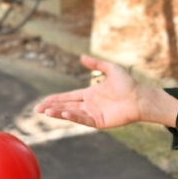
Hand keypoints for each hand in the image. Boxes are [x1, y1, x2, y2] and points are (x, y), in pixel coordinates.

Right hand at [35, 54, 151, 128]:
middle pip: (65, 106)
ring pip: (72, 113)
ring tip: (46, 112)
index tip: (43, 101)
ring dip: (58, 113)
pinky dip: (73, 116)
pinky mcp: (99, 122)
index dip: (55, 99)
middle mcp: (89, 105)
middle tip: (37, 109)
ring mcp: (93, 114)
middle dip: (51, 108)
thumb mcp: (111, 69)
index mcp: (90, 94)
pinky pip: (83, 119)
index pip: (68, 96)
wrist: (140, 98)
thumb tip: (82, 57)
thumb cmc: (128, 84)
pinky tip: (63, 113)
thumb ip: (97, 63)